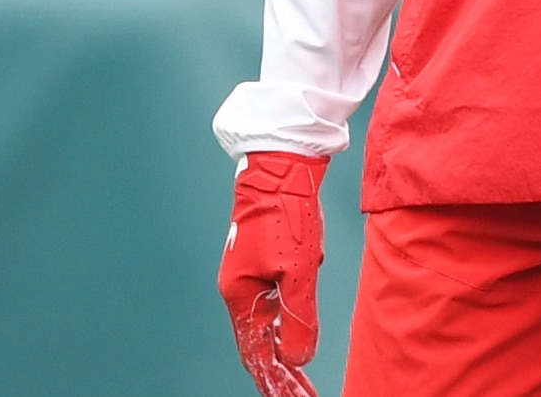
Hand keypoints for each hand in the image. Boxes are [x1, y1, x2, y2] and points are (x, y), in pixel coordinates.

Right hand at [219, 151, 328, 396]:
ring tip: (301, 375)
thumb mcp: (299, 272)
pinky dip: (287, 320)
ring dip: (285, 349)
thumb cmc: (286, 214)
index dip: (274, 381)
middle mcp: (239, 289)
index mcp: (241, 295)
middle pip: (258, 343)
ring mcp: (250, 274)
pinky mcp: (264, 260)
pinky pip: (274, 301)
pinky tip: (301, 326)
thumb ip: (299, 317)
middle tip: (300, 395)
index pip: (256, 352)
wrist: (281, 167)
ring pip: (267, 323)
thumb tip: (298, 359)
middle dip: (280, 373)